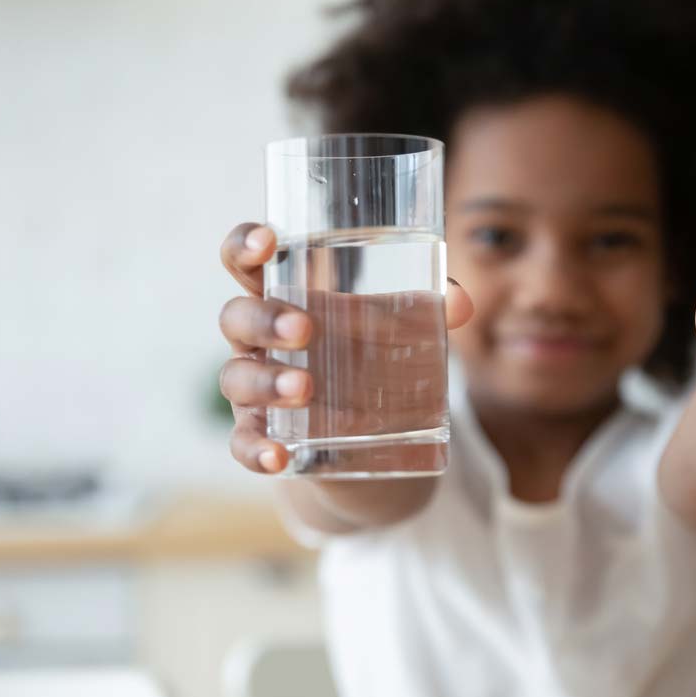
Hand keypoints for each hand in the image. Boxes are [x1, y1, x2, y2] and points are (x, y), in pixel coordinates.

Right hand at [218, 222, 473, 473]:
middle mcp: (256, 340)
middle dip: (265, 319)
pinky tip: (277, 456)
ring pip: (236, 378)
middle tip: (303, 330)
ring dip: (266, 381)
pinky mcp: (260, 438)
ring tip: (304, 387)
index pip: (246, 262)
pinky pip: (242, 444)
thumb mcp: (396, 330)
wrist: (370, 441)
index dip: (245, 245)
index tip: (268, 240)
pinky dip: (256, 449)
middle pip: (236, 317)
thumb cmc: (369, 359)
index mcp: (283, 297)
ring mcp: (253, 391)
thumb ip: (424, 310)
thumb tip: (459, 302)